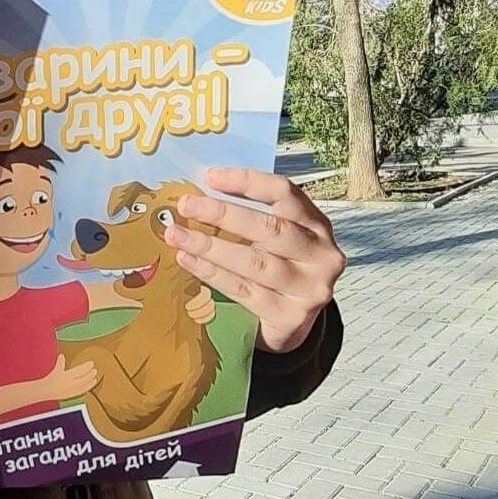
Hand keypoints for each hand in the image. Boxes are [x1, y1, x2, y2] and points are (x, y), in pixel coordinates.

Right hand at [43, 353, 98, 400]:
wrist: (45, 391)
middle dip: (90, 374)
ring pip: (83, 386)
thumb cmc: (49, 380)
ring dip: (90, 382)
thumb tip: (62, 356)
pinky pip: (81, 392)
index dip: (86, 367)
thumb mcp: (55, 370)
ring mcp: (71, 390)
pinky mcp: (71, 395)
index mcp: (66, 376)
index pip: (79, 370)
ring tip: (95, 378)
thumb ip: (60, 363)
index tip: (92, 363)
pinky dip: (86, 388)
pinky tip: (89, 386)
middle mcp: (69, 384)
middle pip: (83, 379)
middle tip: (95, 370)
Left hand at [163, 167, 345, 353]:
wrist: (294, 321)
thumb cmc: (280, 266)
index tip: (211, 177)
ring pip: (253, 263)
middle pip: (269, 229)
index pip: (285, 193)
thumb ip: (252, 214)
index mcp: (317, 225)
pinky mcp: (291, 317)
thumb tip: (201, 192)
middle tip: (186, 205)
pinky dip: (211, 273)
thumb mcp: (278, 236)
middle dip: (222, 214)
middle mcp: (321, 255)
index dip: (248, 182)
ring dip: (209, 246)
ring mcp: (309, 289)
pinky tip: (188, 260)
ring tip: (177, 234)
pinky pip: (243, 290)